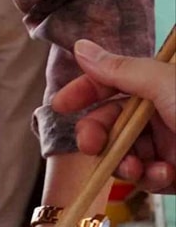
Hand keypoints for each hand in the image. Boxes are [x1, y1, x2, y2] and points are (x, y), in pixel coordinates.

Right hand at [53, 39, 175, 192]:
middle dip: (99, 135)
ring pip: (125, 152)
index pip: (112, 81)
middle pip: (112, 120)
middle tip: (92, 147)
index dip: (85, 91)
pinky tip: (165, 176)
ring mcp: (170, 144)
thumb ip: (122, 70)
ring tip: (136, 169)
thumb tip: (82, 47)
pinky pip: (148, 177)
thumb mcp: (168, 87)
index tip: (61, 105)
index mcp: (162, 85)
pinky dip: (151, 179)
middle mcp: (164, 113)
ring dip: (125, 163)